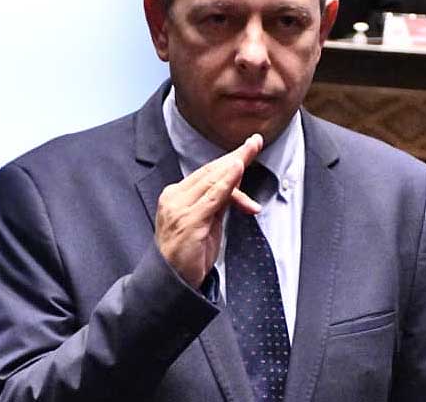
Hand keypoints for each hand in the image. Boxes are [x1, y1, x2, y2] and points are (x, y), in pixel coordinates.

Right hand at [155, 134, 262, 287]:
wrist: (171, 282)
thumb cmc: (187, 254)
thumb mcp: (207, 221)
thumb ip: (218, 200)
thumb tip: (236, 181)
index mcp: (176, 195)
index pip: (206, 172)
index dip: (229, 158)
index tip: (248, 146)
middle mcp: (174, 197)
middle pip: (210, 171)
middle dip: (236, 156)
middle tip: (255, 141)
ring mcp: (179, 208)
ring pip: (212, 180)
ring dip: (235, 164)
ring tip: (251, 149)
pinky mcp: (188, 221)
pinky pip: (212, 196)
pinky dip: (227, 182)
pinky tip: (237, 170)